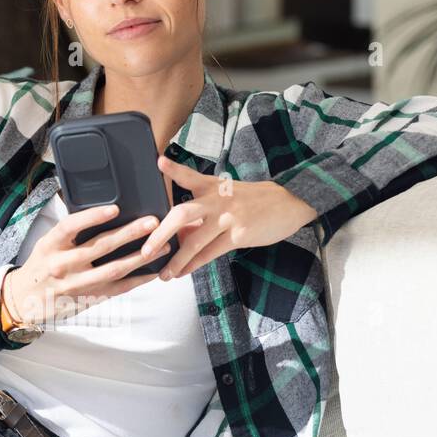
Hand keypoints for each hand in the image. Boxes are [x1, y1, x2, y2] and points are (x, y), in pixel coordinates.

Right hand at [5, 202, 170, 324]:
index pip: (71, 227)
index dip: (93, 217)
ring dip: (140, 257)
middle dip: (129, 233)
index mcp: (50, 245)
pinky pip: (117, 288)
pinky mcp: (88, 298)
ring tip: (161, 246)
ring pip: (113, 269)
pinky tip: (153, 270)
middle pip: (100, 247)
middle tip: (152, 222)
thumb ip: (69, 232)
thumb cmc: (40, 266)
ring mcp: (76, 284)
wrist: (24, 300)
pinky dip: (137, 279)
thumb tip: (100, 212)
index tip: (115, 209)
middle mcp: (62, 265)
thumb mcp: (45, 244)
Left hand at [139, 156, 319, 278]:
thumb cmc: (255, 202)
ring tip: (163, 274)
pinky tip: (183, 272)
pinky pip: (211, 253)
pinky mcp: (239, 235)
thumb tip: (179, 234)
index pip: (189, 176)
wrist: (290, 203)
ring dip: (176, 260)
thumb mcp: (228, 196)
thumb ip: (204, 211)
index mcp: (214, 186)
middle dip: (161, 233)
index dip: (173, 169)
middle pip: (182, 213)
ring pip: (195, 240)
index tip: (158, 162)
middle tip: (146, 249)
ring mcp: (229, 217)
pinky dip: (194, 264)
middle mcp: (218, 199)